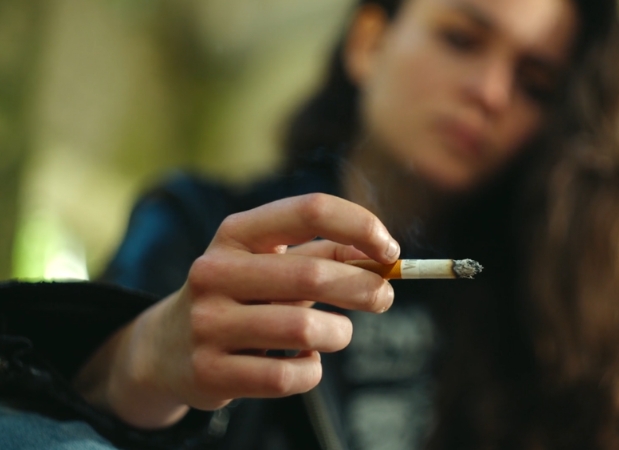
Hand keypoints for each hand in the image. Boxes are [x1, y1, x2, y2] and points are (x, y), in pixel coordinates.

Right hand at [74, 194, 399, 428]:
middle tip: (383, 297)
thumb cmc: (239, 296)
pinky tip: (303, 362)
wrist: (165, 349)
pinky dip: (311, 371)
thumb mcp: (268, 263)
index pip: (309, 211)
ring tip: (336, 333)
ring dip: (339, 333)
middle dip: (365, 287)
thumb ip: (321, 254)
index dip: (361, 226)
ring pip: (306, 330)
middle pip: (314, 274)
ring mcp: (207, 324)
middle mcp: (215, 272)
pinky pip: (289, 375)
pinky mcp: (210, 373)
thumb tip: (382, 256)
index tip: (390, 250)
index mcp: (235, 234)